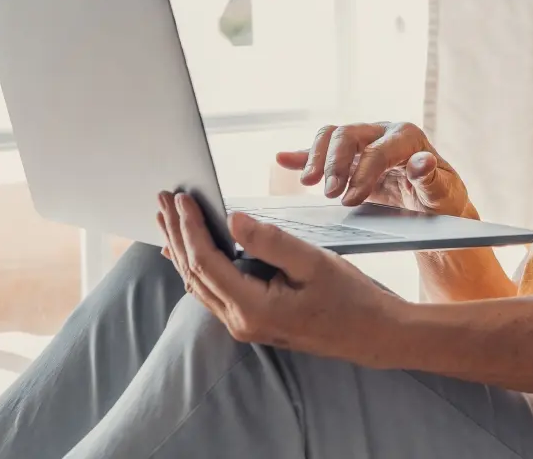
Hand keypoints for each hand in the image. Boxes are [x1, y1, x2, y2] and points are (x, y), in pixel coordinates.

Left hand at [154, 191, 400, 360]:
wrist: (369, 334)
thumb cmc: (348, 297)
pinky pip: (211, 291)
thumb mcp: (312, 262)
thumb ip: (269, 241)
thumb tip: (231, 218)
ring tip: (167, 218)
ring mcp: (243, 325)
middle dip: (176, 234)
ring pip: (198, 284)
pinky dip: (195, 266)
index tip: (181, 197)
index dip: (190, 227)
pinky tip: (183, 253)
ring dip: (181, 249)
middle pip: (193, 274)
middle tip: (162, 199)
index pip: (206, 262)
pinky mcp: (250, 321)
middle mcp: (240, 322)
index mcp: (253, 308)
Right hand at [276, 122, 474, 216]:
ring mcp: (363, 143)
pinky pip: (321, 150)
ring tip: (308, 184)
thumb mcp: (445, 194)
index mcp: (407, 137)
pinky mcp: (349, 158)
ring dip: (316, 157)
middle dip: (335, 163)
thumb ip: (433, 179)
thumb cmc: (443, 199)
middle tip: (329, 194)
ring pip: (331, 137)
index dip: (363, 172)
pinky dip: (302, 154)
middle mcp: (382, 133)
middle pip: (348, 135)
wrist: (434, 205)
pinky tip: (282, 159)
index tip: (351, 200)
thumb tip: (424, 161)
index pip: (378, 150)